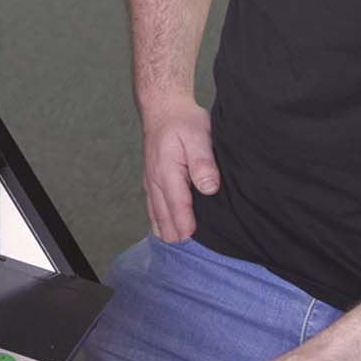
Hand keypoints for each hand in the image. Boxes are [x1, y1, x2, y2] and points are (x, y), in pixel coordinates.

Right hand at [140, 97, 220, 241]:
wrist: (163, 108)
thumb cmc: (183, 122)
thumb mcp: (199, 136)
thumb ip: (203, 163)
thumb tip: (209, 187)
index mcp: (167, 172)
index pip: (177, 205)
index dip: (185, 224)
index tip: (193, 239)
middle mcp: (155, 180)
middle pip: (163, 215)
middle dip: (175, 233)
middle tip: (190, 252)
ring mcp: (151, 181)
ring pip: (156, 214)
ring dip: (166, 230)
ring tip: (177, 247)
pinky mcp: (152, 180)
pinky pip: (153, 207)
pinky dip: (158, 221)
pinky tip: (164, 231)